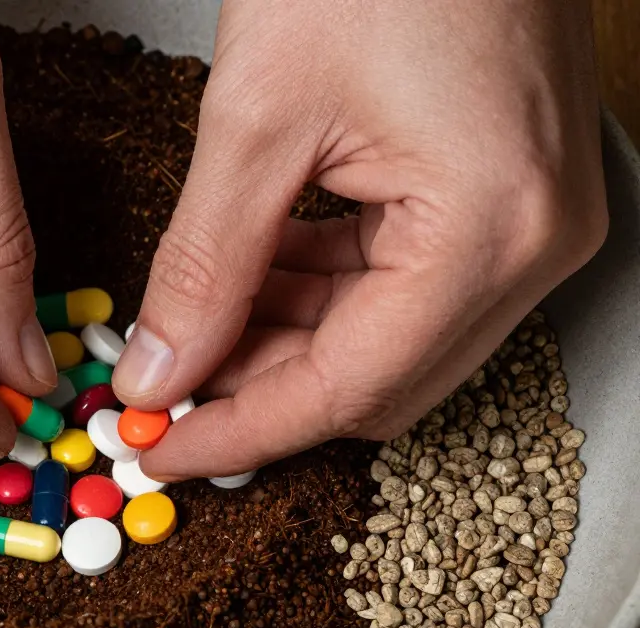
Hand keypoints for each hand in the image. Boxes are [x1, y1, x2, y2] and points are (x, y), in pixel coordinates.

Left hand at [114, 0, 606, 478]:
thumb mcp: (259, 116)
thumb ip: (206, 261)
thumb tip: (161, 368)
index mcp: (489, 229)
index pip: (348, 387)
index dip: (242, 431)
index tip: (159, 446)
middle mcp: (534, 244)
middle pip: (378, 380)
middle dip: (261, 390)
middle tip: (165, 383)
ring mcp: (533, 223)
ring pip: (390, 341)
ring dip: (287, 342)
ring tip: (195, 324)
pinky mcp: (507, 198)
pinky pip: (408, 285)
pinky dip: (325, 293)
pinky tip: (258, 273)